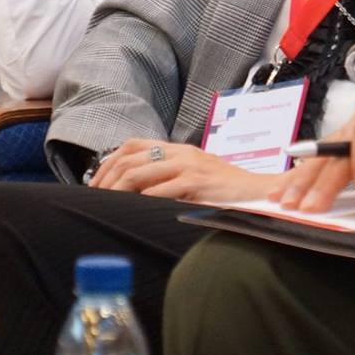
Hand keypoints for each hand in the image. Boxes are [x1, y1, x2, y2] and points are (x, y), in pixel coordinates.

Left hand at [89, 139, 281, 202]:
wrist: (259, 192)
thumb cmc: (226, 190)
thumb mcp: (194, 176)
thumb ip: (169, 177)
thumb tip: (135, 191)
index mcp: (178, 149)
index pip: (132, 145)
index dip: (109, 163)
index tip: (96, 184)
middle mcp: (181, 152)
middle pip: (130, 158)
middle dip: (107, 179)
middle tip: (96, 198)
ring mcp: (189, 165)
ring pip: (140, 172)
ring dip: (118, 190)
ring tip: (108, 204)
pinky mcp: (197, 182)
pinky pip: (161, 189)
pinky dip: (143, 199)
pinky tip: (134, 209)